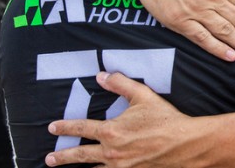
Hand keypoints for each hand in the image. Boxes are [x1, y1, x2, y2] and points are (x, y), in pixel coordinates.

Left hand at [45, 72, 197, 166]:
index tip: (52, 128)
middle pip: (80, 155)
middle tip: (49, 159)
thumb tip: (102, 75)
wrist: (184, 144)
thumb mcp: (143, 96)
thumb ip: (120, 84)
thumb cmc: (165, 119)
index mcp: (111, 131)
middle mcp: (112, 152)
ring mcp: (121, 167)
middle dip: (62, 157)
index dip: (65, 128)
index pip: (81, 128)